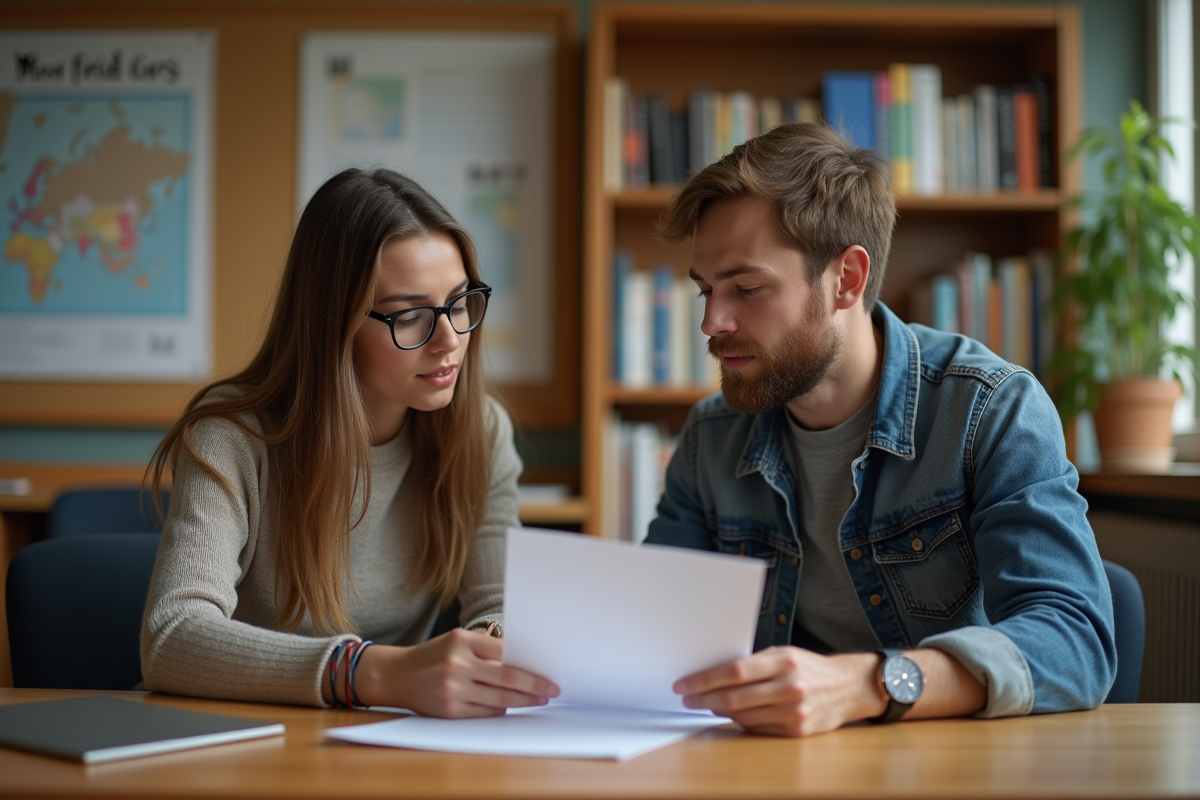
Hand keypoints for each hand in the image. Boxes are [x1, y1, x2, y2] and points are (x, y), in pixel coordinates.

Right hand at [353, 628, 559, 717]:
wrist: (395, 675)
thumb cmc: (432, 656)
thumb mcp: (455, 641)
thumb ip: (485, 649)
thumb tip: (523, 661)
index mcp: (461, 641)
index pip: (506, 652)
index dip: (529, 663)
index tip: (546, 669)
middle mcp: (457, 664)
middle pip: (508, 678)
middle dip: (535, 686)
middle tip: (552, 690)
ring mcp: (453, 689)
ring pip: (500, 699)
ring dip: (523, 702)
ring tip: (538, 700)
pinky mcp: (449, 711)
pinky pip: (485, 714)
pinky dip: (501, 711)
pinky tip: (510, 707)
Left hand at [674, 647, 882, 736]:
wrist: (847, 687)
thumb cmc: (808, 668)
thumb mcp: (783, 654)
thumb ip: (752, 665)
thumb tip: (713, 677)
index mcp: (783, 661)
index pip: (734, 671)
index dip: (704, 680)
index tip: (684, 684)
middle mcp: (789, 686)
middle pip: (734, 698)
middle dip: (703, 699)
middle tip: (687, 699)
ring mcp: (794, 711)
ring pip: (742, 716)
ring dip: (719, 712)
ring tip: (707, 705)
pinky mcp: (797, 731)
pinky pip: (757, 729)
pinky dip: (740, 722)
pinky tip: (733, 715)